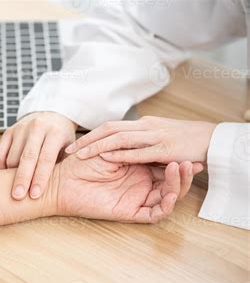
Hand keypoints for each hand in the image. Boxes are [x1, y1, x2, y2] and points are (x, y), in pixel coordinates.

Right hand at [0, 111, 76, 200]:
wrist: (51, 115)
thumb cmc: (62, 138)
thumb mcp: (70, 147)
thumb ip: (66, 164)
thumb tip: (62, 188)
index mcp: (55, 132)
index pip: (46, 158)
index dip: (40, 178)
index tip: (35, 195)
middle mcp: (37, 128)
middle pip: (27, 157)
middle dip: (22, 179)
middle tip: (18, 197)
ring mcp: (21, 128)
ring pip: (12, 157)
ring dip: (12, 175)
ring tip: (16, 189)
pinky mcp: (9, 131)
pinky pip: (0, 153)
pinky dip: (1, 168)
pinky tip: (5, 177)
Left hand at [51, 155, 202, 222]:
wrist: (62, 181)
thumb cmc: (81, 161)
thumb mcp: (111, 149)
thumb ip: (131, 146)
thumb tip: (156, 137)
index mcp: (136, 167)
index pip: (163, 164)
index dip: (177, 159)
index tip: (190, 149)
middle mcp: (139, 183)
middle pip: (170, 181)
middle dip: (183, 172)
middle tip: (191, 161)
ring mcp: (137, 198)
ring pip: (167, 196)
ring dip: (177, 185)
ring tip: (180, 169)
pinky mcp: (131, 212)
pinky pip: (154, 213)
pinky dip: (165, 204)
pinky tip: (169, 193)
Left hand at [65, 116, 216, 163]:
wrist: (212, 138)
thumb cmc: (184, 139)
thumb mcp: (157, 136)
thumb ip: (139, 142)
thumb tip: (118, 148)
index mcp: (142, 125)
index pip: (110, 127)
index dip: (90, 135)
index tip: (73, 145)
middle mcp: (145, 128)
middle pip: (109, 129)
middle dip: (87, 139)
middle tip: (69, 150)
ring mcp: (154, 138)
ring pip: (121, 138)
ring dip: (99, 145)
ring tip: (82, 154)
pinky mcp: (164, 151)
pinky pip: (140, 152)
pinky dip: (124, 153)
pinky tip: (108, 157)